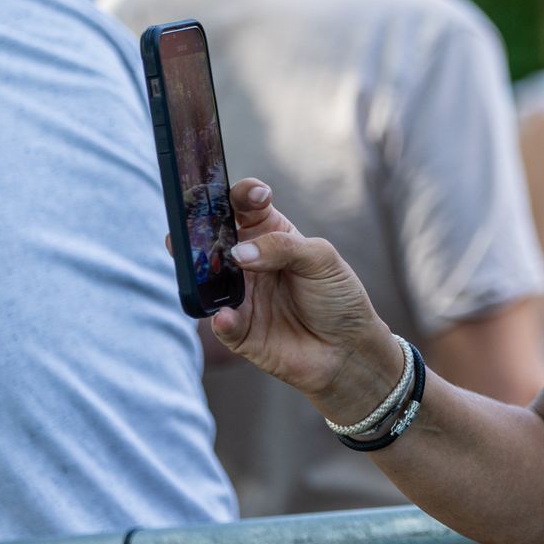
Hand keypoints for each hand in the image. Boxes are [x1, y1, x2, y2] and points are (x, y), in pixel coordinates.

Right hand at [204, 179, 404, 420]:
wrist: (348, 349)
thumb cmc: (338, 297)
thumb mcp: (322, 260)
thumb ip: (283, 247)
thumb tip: (239, 253)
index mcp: (269, 234)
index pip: (245, 205)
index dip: (243, 194)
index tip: (254, 194)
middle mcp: (247, 261)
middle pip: (211, 237)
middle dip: (198, 226)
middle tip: (194, 222)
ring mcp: (239, 295)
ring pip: (205, 278)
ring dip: (199, 271)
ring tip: (203, 266)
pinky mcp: (238, 330)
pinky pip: (220, 322)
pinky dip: (221, 318)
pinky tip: (227, 315)